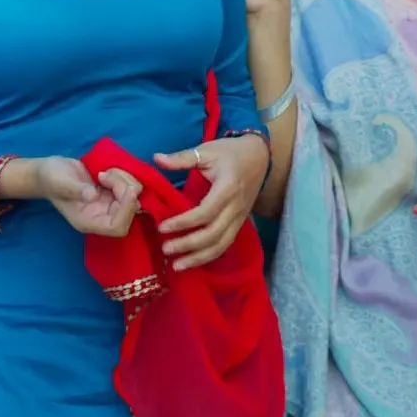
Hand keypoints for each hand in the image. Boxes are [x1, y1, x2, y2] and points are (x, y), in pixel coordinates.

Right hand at [36, 157, 141, 237]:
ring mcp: (109, 204)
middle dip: (125, 189)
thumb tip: (92, 196)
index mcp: (88, 221)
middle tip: (107, 175)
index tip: (128, 189)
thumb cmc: (51, 179)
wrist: (51, 170)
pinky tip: (108, 170)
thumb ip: (76, 190)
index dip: (127, 210)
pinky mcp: (113, 193)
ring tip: (104, 172)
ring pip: (133, 197)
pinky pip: (130, 187)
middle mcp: (102, 216)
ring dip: (124, 180)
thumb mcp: (60, 182)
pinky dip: (124, 175)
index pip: (116, 227)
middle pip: (129, 211)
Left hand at [153, 133, 267, 269]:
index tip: (162, 227)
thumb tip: (156, 158)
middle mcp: (236, 207)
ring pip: (221, 245)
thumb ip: (182, 158)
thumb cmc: (231, 152)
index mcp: (227, 188)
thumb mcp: (207, 150)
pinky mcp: (240, 223)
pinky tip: (193, 261)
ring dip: (199, 257)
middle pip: (213, 234)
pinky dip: (209, 255)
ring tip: (177, 266)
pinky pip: (226, 244)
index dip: (183, 222)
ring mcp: (240, 217)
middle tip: (165, 249)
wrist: (259, 156)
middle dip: (188, 245)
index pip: (205, 212)